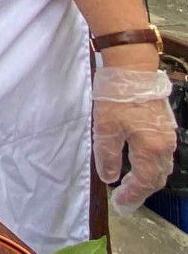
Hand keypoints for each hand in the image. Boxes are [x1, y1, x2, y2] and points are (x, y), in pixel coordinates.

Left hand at [93, 66, 176, 214]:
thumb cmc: (117, 98)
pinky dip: (152, 165)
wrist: (132, 69)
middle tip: (127, 200)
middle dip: (142, 191)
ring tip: (132, 185)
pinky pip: (163, 154)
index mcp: (150, 148)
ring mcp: (167, 135)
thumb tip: (110, 177)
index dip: (132, 195)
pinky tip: (140, 163)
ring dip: (149, 179)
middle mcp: (164, 145)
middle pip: (157, 177)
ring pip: (162, 166)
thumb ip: (108, 155)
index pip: (144, 181)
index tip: (120, 203)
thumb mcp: (105, 128)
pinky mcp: (164, 125)